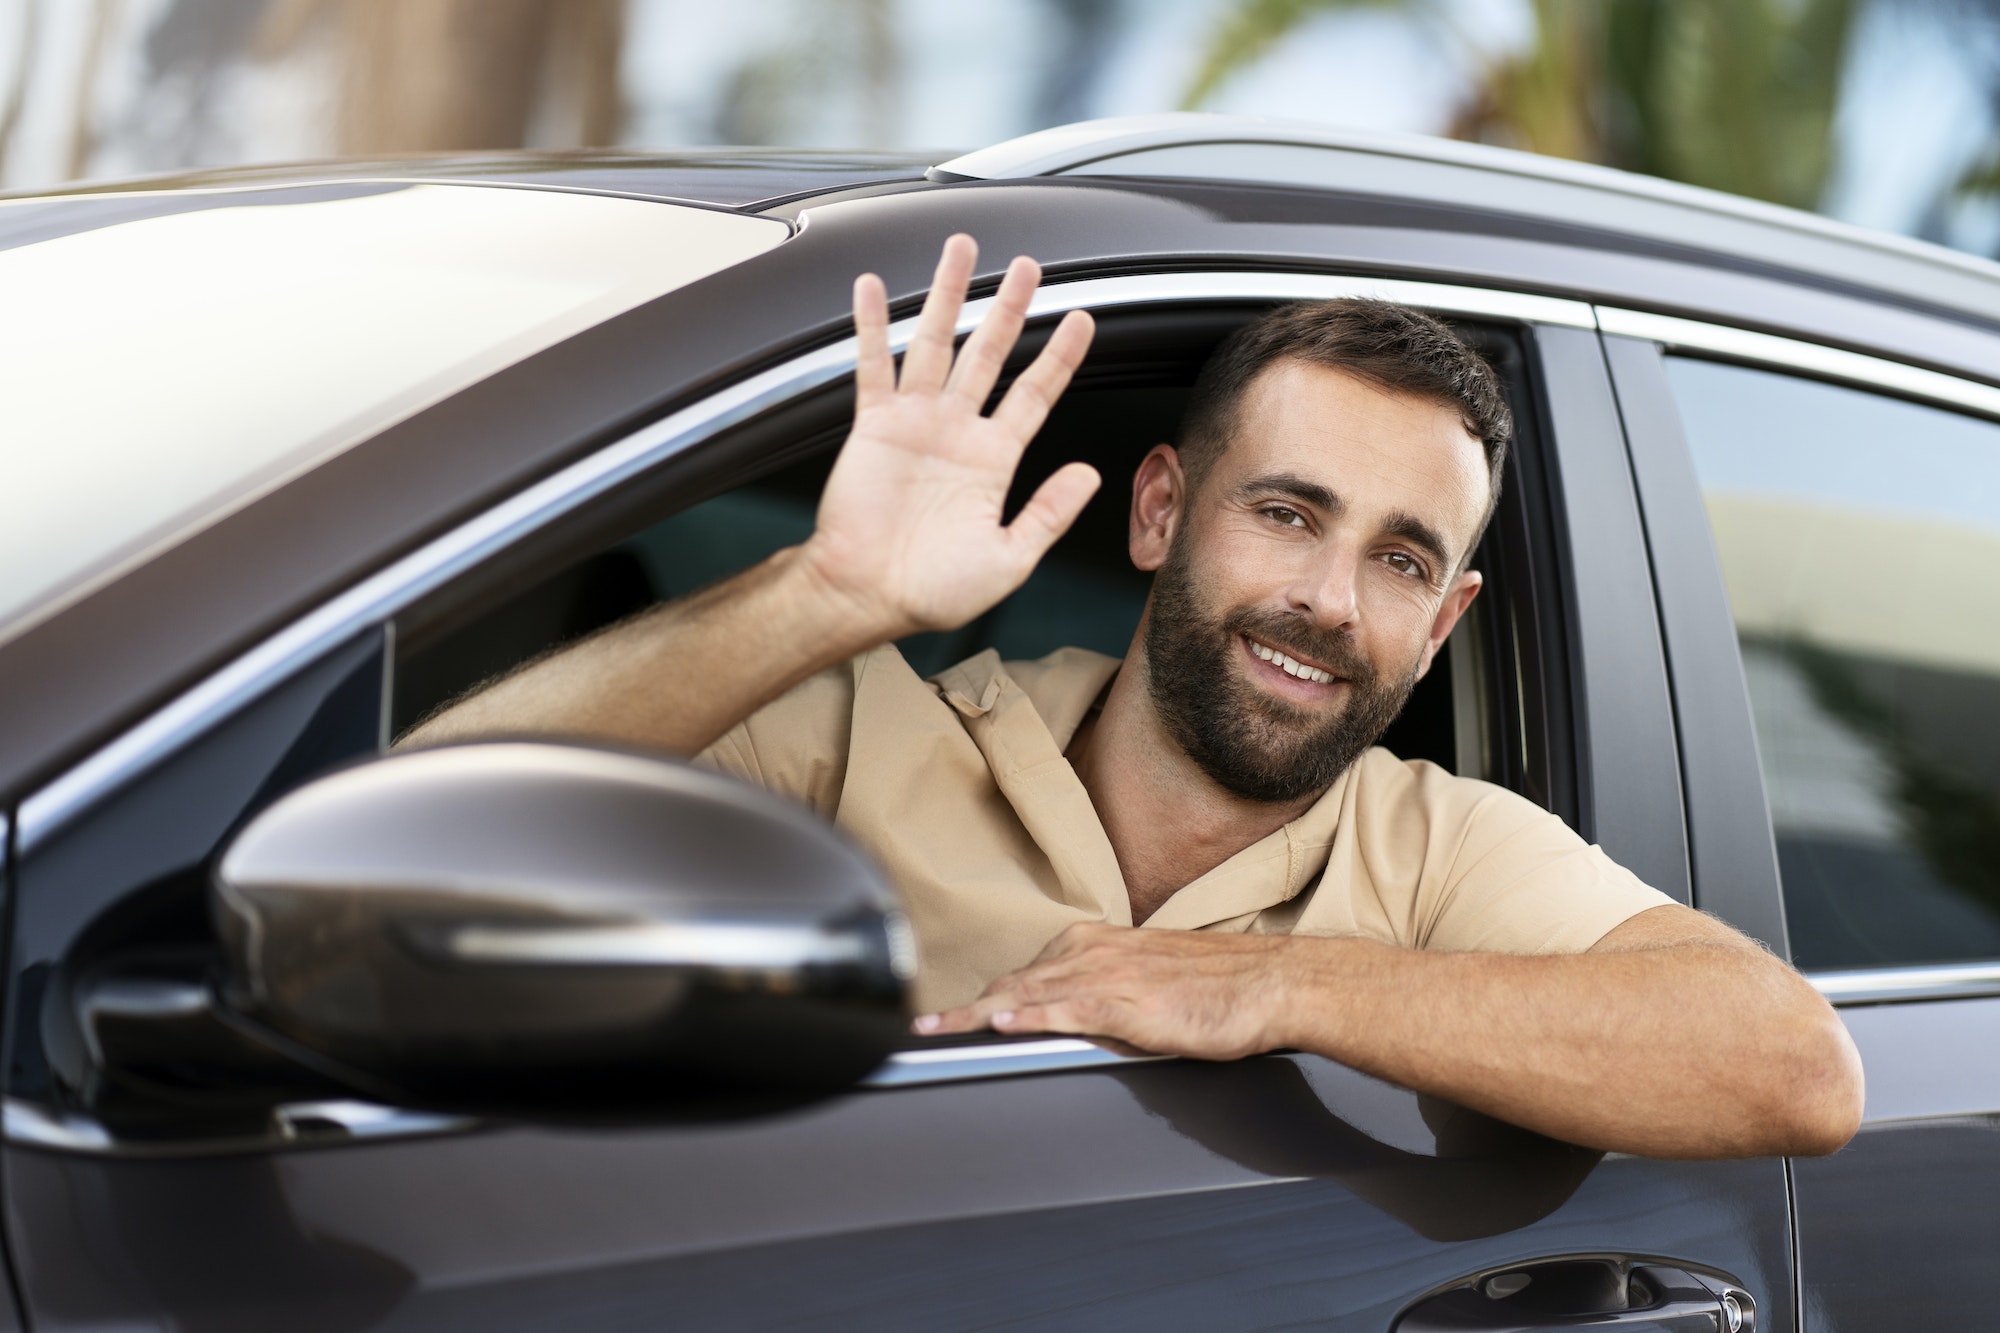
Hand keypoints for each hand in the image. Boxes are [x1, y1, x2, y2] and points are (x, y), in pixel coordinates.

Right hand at [799, 234, 1100, 636]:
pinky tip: (871, 289)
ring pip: (936, 343)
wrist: (868, 597)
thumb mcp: (1009, 558)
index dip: (1058, 357)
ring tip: (962, 250)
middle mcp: (956, 432)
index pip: (1034, 394)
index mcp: (993, 460)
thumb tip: (1089, 475)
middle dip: (1008, 307)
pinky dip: (871, 326)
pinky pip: (873, 367)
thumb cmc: (933, 590)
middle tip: (1027, 266)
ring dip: (947, 296)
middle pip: (989, 353)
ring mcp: (914, 424)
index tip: (1080, 320)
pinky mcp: (873, 427)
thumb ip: (1049, 513)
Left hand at [914, 922, 1298, 1060]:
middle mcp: (1096, 953)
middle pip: (1014, 981)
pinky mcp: (1128, 1002)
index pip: (1028, 972)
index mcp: (1100, 946)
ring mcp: (1109, 975)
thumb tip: (1074, 1024)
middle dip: (966, 1008)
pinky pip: (1067, 1008)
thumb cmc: (1223, 987)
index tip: (950, 1014)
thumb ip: (1107, 1000)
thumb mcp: (1151, 987)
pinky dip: (1030, 1013)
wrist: (1270, 982)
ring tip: (937, 1031)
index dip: (986, 996)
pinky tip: (1002, 1022)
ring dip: (977, 1013)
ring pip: (1028, 992)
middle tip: (923, 1029)